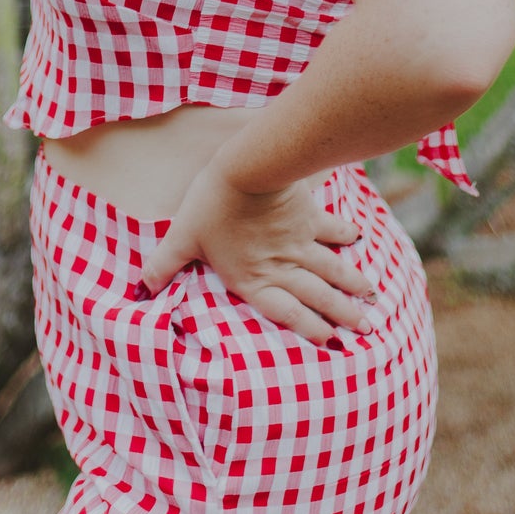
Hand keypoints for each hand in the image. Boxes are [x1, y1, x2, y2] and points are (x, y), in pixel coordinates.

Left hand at [136, 160, 377, 345]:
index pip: (286, 312)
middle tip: (368, 330)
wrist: (247, 170)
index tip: (330, 343)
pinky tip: (360, 239)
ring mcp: (300, 243)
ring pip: (333, 270)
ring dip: (353, 285)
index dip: (310, 329)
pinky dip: (347, 235)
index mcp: (253, 279)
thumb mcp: (182, 238)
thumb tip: (141, 289)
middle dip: (344, 316)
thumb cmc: (210, 205)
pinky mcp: (310, 216)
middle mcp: (282, 267)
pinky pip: (332, 230)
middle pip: (318, 297)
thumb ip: (163, 265)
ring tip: (373, 300)